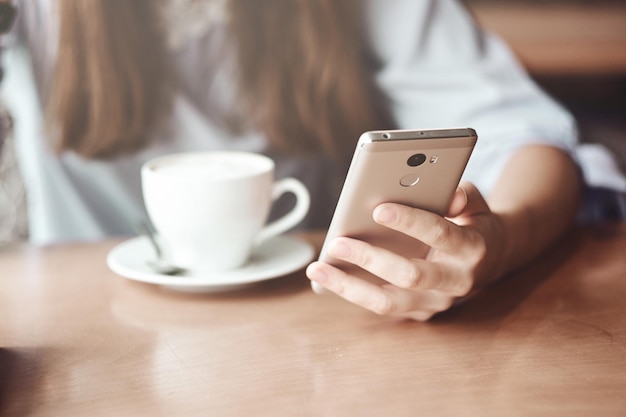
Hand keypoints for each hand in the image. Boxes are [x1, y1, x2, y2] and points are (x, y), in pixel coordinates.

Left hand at [306, 181, 506, 320]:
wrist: (490, 259)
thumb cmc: (472, 222)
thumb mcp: (476, 202)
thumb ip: (463, 194)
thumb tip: (448, 193)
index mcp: (473, 248)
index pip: (440, 234)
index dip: (410, 222)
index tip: (378, 208)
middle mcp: (457, 281)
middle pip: (410, 276)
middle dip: (370, 259)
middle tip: (338, 243)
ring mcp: (438, 302)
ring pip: (389, 302)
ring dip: (349, 286)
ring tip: (317, 268)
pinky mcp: (421, 312)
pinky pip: (382, 305)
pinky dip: (352, 292)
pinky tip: (326, 276)